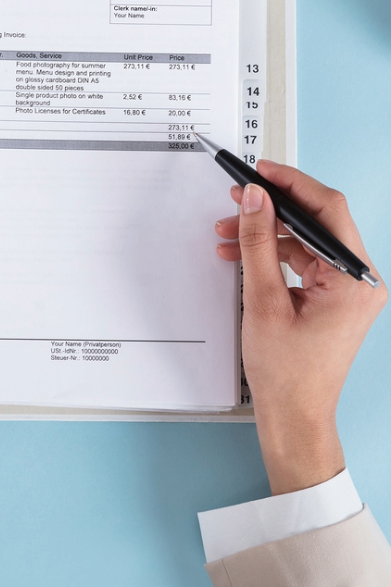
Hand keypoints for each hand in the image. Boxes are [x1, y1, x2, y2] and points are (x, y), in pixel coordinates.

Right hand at [215, 161, 385, 494]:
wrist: (294, 415)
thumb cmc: (287, 372)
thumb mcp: (264, 299)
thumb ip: (258, 243)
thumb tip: (255, 200)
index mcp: (354, 281)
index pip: (329, 210)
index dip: (292, 183)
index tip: (262, 171)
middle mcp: (359, 281)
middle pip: (316, 222)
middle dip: (272, 208)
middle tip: (238, 197)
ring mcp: (346, 290)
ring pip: (304, 239)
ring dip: (265, 232)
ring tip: (227, 232)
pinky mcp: (331, 297)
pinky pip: (302, 259)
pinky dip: (270, 253)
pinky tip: (240, 253)